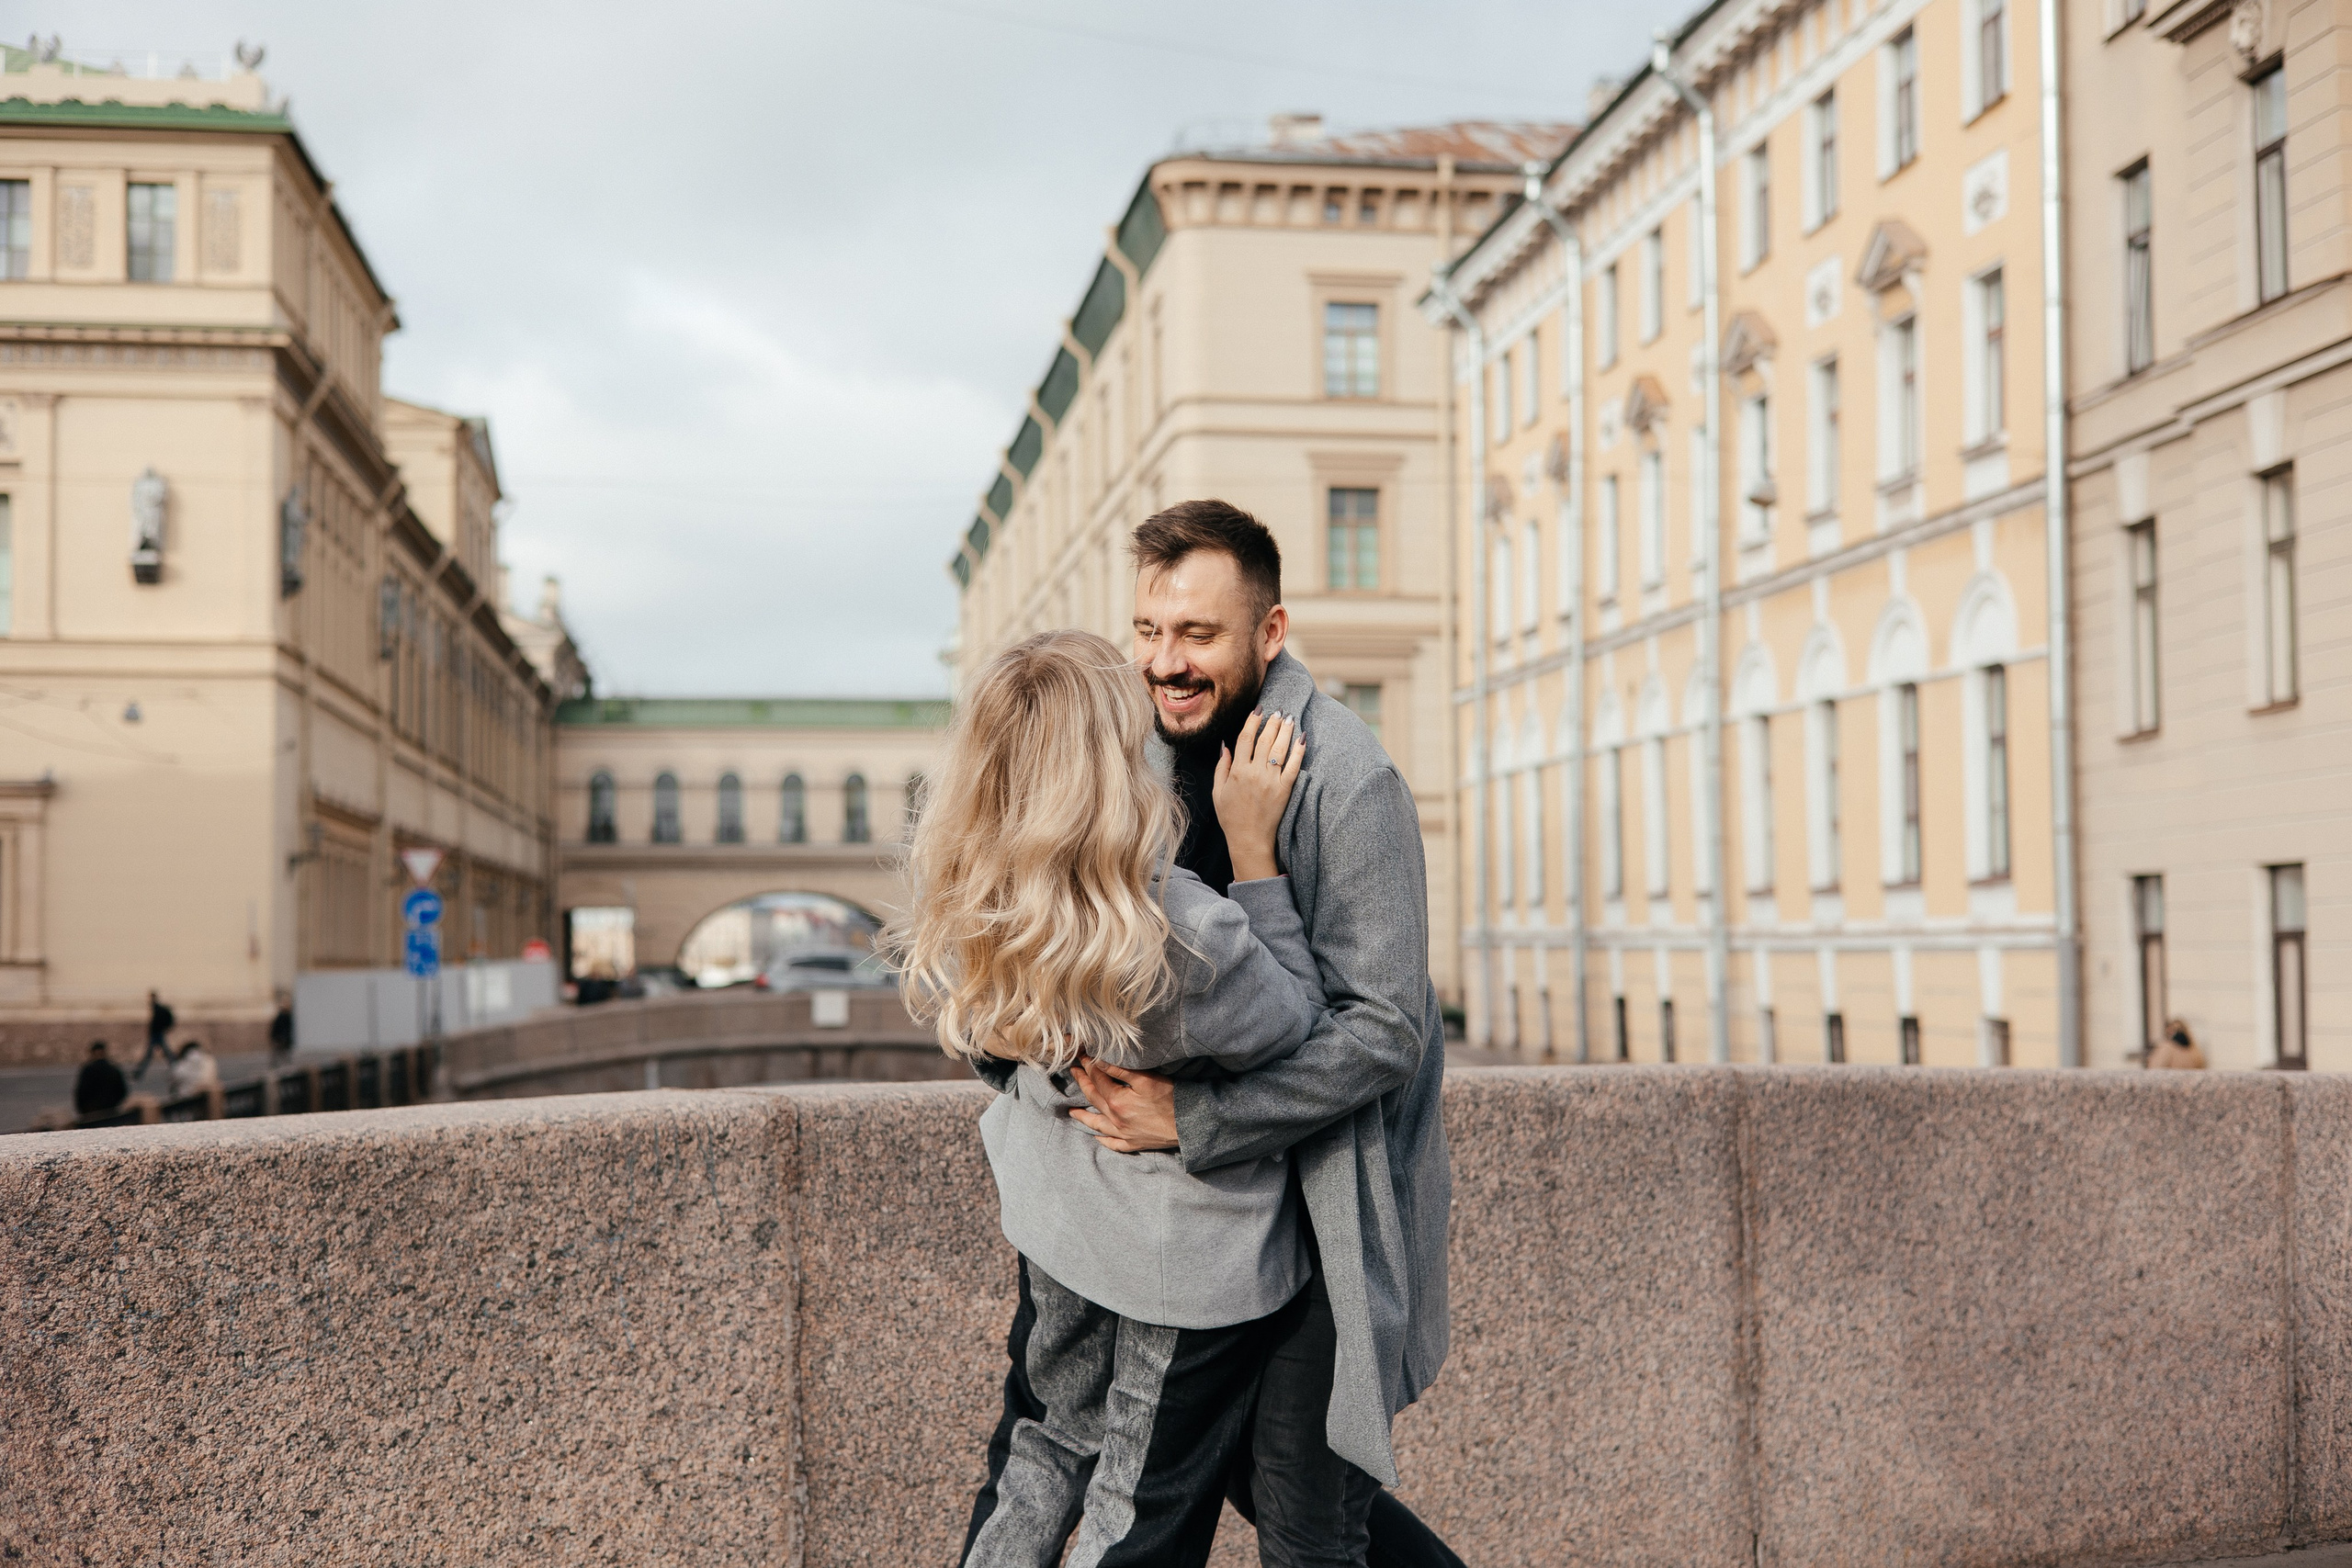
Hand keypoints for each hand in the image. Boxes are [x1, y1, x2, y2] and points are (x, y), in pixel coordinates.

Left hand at [1067, 1057, 1179, 1152]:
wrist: (1189, 1124)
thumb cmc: (1170, 1098)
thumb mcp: (1145, 1079)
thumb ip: (1120, 1070)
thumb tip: (1098, 1061)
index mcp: (1117, 1101)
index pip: (1097, 1079)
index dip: (1088, 1066)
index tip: (1081, 1056)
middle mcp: (1116, 1119)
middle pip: (1094, 1098)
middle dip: (1082, 1083)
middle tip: (1074, 1073)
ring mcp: (1124, 1134)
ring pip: (1097, 1125)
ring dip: (1083, 1117)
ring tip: (1072, 1112)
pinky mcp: (1134, 1143)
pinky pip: (1113, 1144)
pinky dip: (1103, 1140)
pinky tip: (1097, 1137)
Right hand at [1211, 710, 1302, 883]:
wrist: (1249, 840)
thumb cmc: (1231, 817)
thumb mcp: (1218, 792)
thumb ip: (1222, 767)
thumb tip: (1225, 745)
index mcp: (1237, 771)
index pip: (1246, 738)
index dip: (1252, 721)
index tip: (1259, 710)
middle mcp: (1254, 773)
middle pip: (1265, 740)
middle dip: (1273, 722)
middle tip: (1279, 711)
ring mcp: (1271, 781)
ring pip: (1280, 749)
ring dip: (1286, 731)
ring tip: (1290, 719)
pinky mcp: (1285, 790)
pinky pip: (1294, 767)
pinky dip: (1298, 751)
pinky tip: (1302, 739)